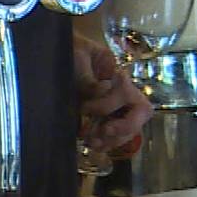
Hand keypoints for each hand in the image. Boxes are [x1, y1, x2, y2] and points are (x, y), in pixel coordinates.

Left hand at [74, 36, 152, 152]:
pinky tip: (92, 146)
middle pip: (138, 117)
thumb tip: (101, 90)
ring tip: (92, 144)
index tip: (86, 108)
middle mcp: (124, 94)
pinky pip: (116, 136)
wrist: (59, 52)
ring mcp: (118, 108)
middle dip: (122, 128)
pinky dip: (107, 143)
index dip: (110, 105)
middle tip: (101, 132)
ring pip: (128, 130)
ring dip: (113, 140)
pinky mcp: (107, 118)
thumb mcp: (78, 57)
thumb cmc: (72, 50)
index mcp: (119, 76)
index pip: (128, 96)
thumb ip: (88, 76)